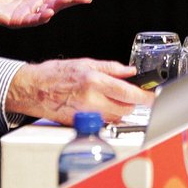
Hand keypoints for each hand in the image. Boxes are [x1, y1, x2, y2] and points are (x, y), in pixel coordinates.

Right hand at [6, 58, 154, 124]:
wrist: (33, 89)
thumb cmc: (54, 74)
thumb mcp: (85, 63)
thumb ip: (111, 68)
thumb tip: (130, 71)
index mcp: (94, 82)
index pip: (128, 93)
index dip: (145, 97)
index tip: (154, 97)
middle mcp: (92, 101)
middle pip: (126, 109)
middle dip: (131, 102)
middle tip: (129, 93)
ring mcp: (86, 116)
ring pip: (116, 118)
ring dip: (120, 110)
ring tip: (109, 97)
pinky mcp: (80, 125)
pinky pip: (102, 123)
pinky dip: (106, 116)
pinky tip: (98, 106)